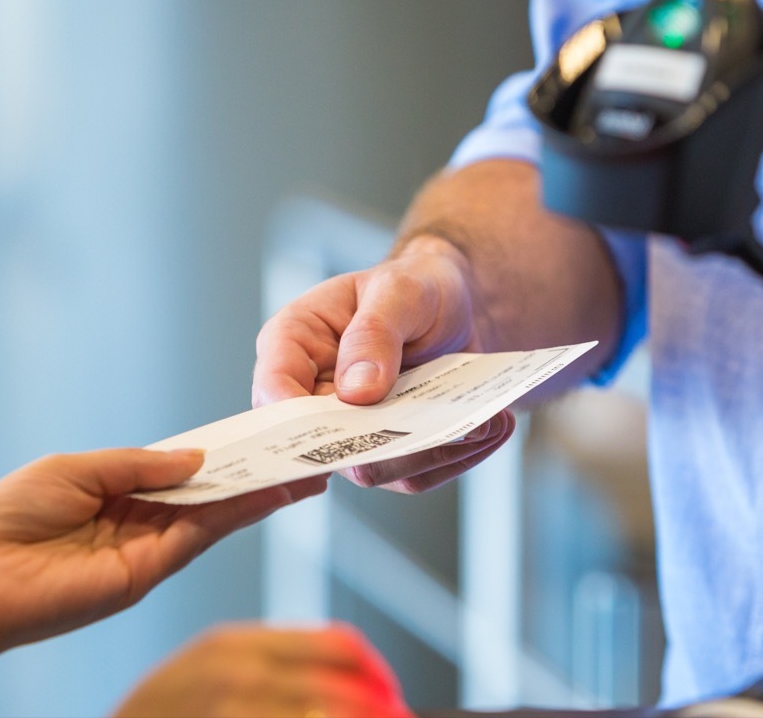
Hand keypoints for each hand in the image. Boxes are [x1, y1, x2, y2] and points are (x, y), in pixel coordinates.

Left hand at [0, 448, 326, 686]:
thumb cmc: (6, 518)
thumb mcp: (75, 469)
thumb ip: (139, 464)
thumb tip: (197, 457)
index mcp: (115, 492)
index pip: (180, 471)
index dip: (219, 453)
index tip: (257, 434)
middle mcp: (137, 521)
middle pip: (207, 493)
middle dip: (252, 473)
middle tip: (298, 451)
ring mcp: (146, 549)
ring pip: (215, 515)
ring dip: (258, 492)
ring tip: (302, 468)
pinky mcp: (147, 572)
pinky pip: (200, 536)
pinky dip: (237, 514)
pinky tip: (267, 492)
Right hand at [112, 622, 413, 717]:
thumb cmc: (161, 714)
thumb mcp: (212, 671)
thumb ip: (272, 666)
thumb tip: (345, 681)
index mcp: (234, 643)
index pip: (333, 644)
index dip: (373, 669)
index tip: (391, 690)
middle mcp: (234, 674)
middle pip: (333, 689)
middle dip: (375, 708)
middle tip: (398, 716)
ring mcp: (227, 709)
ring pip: (318, 714)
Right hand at [253, 233, 513, 492]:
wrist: (458, 308)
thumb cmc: (417, 286)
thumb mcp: (400, 290)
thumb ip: (374, 333)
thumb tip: (357, 391)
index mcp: (293, 343)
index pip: (273, 387)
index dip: (295, 414)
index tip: (348, 413)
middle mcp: (311, 395)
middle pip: (322, 443)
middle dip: (386, 443)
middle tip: (442, 428)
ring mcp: (349, 430)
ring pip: (374, 469)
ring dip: (433, 452)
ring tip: (485, 421)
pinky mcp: (386, 452)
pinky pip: (413, 475)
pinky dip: (456, 456)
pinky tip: (490, 427)